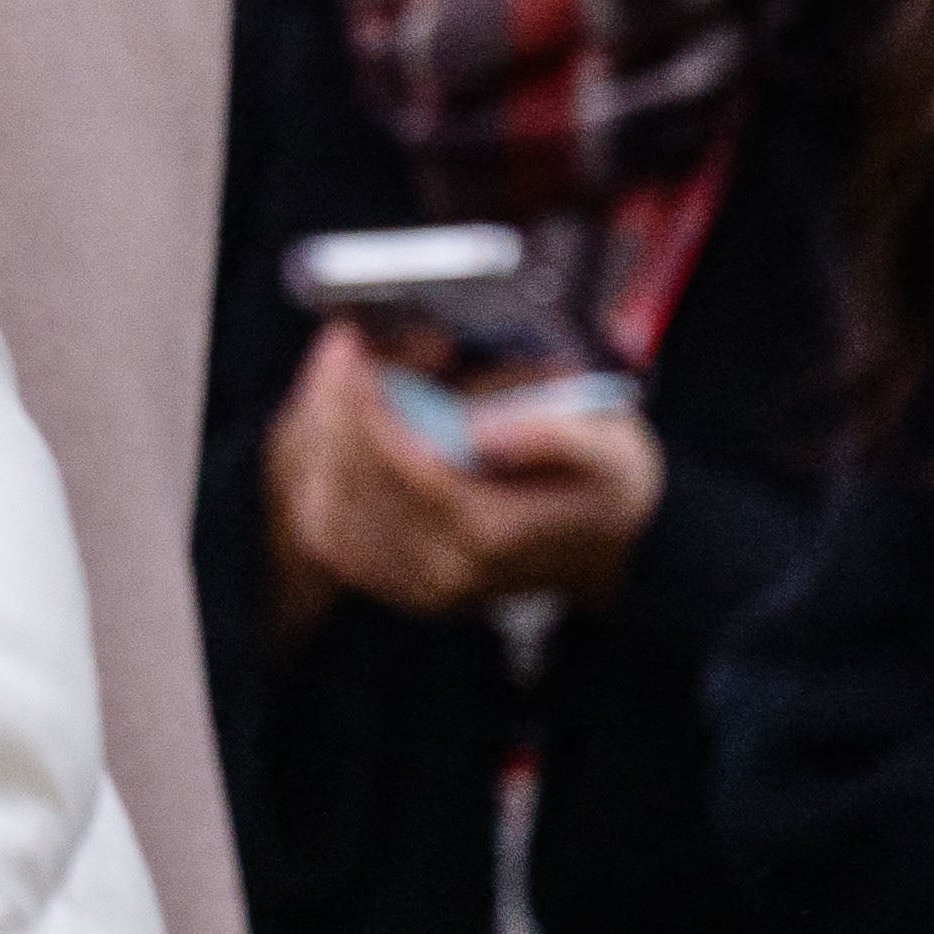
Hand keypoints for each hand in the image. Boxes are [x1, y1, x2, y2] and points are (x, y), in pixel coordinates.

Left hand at [268, 342, 657, 621]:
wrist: (616, 551)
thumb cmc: (607, 487)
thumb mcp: (610, 449)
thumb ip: (554, 435)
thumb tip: (482, 432)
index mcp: (489, 530)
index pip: (397, 460)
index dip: (364, 398)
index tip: (351, 346)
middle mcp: (443, 570)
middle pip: (350, 484)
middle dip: (333, 407)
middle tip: (341, 352)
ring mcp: (416, 586)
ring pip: (325, 512)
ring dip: (317, 440)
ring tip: (335, 383)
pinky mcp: (398, 587)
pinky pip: (329, 535)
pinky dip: (317, 479)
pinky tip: (332, 433)